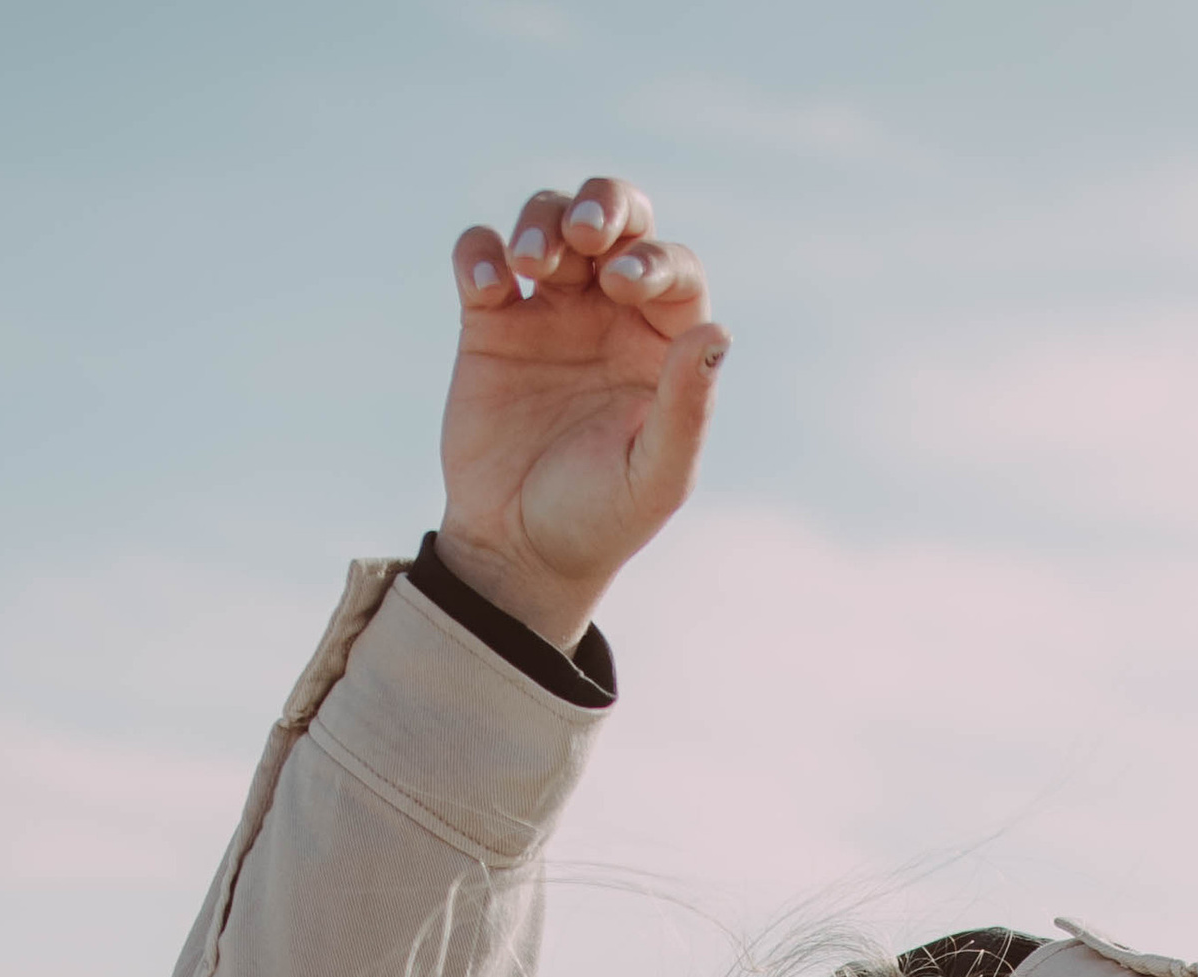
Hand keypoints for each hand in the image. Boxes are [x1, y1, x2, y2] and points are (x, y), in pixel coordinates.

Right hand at [437, 175, 727, 650]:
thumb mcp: (652, 476)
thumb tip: (716, 336)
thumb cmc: (598, 520)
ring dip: (542, 221)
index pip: (672, 270)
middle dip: (604, 203)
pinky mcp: (490, 323)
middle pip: (618, 220)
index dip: (653, 260)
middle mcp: (610, 316)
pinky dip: (482, 252)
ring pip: (550, 222)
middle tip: (585, 231)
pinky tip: (488, 286)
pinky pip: (484, 257)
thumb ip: (686, 410)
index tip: (624, 284)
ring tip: (529, 264)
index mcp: (661, 346)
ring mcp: (548, 312)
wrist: (517, 553)